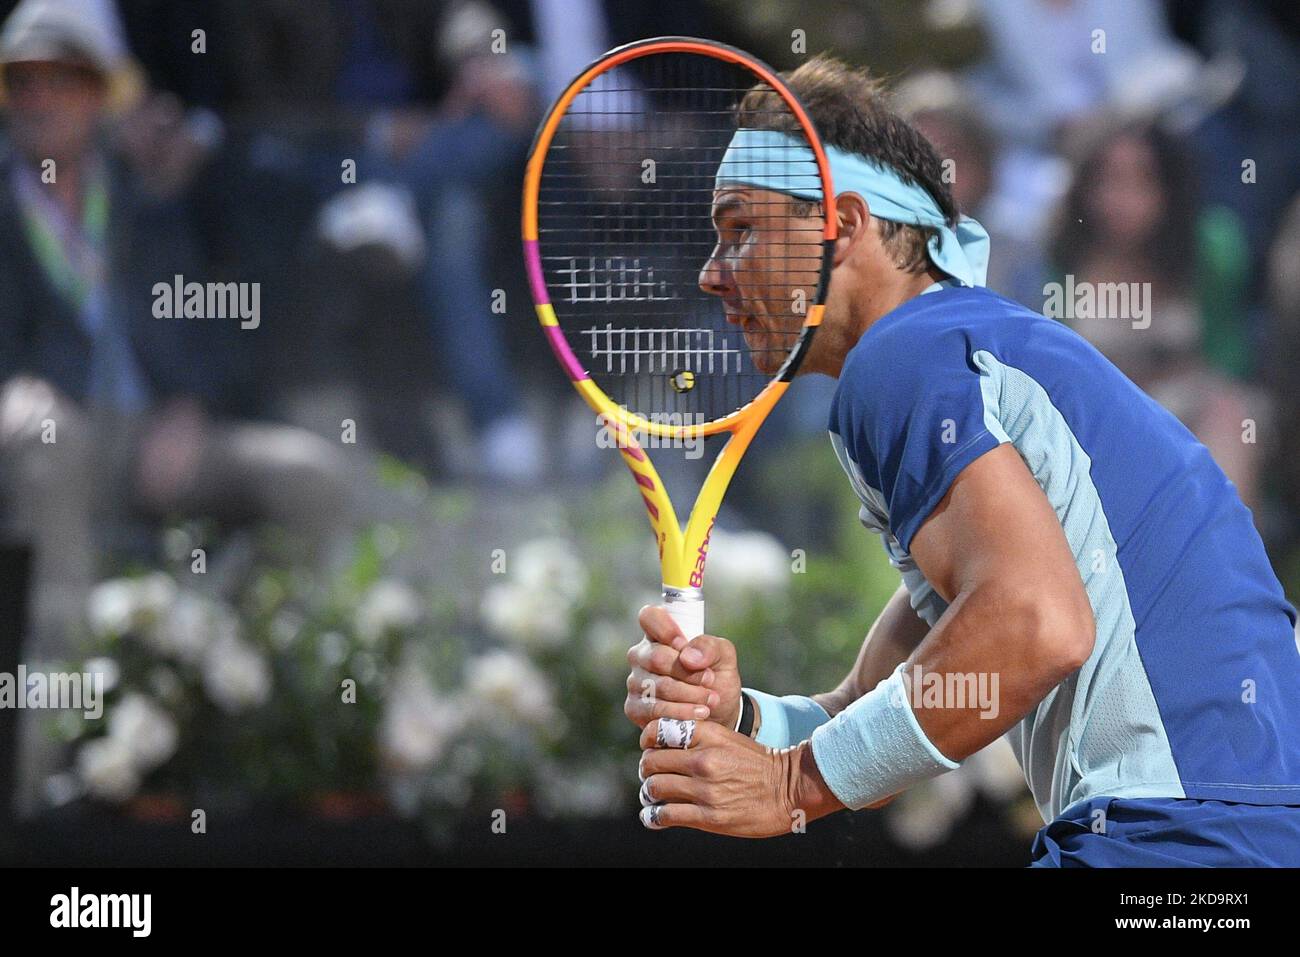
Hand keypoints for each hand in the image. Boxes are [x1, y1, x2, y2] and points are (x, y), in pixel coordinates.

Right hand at [623, 605, 742, 728]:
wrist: (719, 713)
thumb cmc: (716, 676)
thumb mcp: (724, 656)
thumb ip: (710, 647)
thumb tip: (687, 657)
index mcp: (659, 634)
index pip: (649, 617)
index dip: (666, 629)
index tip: (684, 645)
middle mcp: (641, 655)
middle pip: (657, 657)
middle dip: (689, 672)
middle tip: (710, 680)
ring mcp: (635, 682)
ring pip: (658, 686)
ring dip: (690, 695)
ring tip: (711, 700)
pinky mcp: (635, 708)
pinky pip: (654, 710)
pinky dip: (681, 712)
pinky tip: (699, 714)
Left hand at [637, 719, 841, 837]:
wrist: (790, 788)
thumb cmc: (757, 763)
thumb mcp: (728, 738)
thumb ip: (698, 738)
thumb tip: (663, 745)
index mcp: (708, 735)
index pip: (658, 730)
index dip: (647, 739)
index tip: (650, 748)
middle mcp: (703, 759)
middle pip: (651, 760)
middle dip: (647, 768)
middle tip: (651, 774)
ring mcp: (705, 789)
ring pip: (655, 787)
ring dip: (649, 792)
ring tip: (652, 795)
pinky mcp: (709, 816)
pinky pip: (666, 814)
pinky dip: (653, 816)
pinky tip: (653, 816)